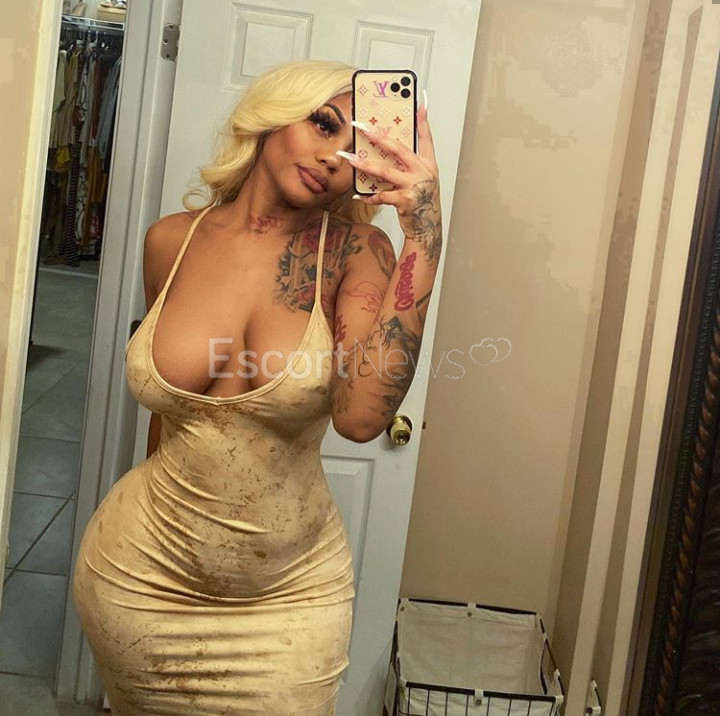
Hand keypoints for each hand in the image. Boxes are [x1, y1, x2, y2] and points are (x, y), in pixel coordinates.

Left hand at [338, 101, 441, 242]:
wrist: (427, 229)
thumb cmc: (421, 203)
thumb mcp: (421, 181)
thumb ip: (409, 165)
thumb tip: (388, 150)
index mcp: (429, 165)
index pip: (427, 138)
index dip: (423, 120)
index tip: (420, 102)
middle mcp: (423, 173)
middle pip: (398, 149)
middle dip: (378, 135)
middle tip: (361, 126)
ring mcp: (414, 187)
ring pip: (384, 171)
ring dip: (364, 164)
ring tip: (349, 158)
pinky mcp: (405, 201)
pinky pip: (381, 195)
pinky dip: (369, 196)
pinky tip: (358, 195)